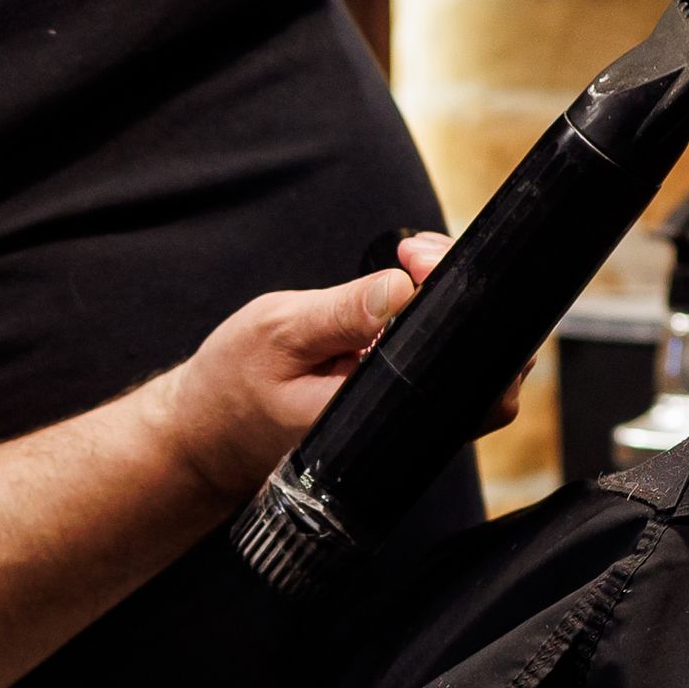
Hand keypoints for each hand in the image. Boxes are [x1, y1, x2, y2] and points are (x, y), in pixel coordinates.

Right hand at [150, 235, 443, 496]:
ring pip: (465, 360)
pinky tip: (401, 292)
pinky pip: (436, 363)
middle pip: (481, 362)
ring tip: (407, 262)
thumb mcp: (279, 334)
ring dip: (445, 302)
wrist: (206, 433)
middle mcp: (404, 427)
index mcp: (376, 416)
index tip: (415, 258)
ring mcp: (405, 422)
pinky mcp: (397, 408)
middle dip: (457, 290)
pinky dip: (427, 319)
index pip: (462, 368)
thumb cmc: (234, 385)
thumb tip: (402, 288)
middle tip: (411, 254)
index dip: (456, 300)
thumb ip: (342, 314)